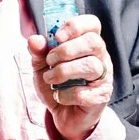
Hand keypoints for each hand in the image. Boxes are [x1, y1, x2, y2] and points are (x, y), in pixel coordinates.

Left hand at [28, 13, 112, 139]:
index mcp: (88, 45)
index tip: (58, 36)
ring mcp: (103, 78)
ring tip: (50, 79)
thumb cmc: (58, 85)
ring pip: (91, 66)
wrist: (64, 115)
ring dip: (63, 72)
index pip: (92, 24)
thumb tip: (34, 39)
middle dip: (66, 50)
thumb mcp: (43, 66)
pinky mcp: (100, 98)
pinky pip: (84, 92)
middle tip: (50, 60)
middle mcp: (101, 58)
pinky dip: (65, 94)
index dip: (76, 25)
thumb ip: (38, 52)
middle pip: (94, 42)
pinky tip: (59, 96)